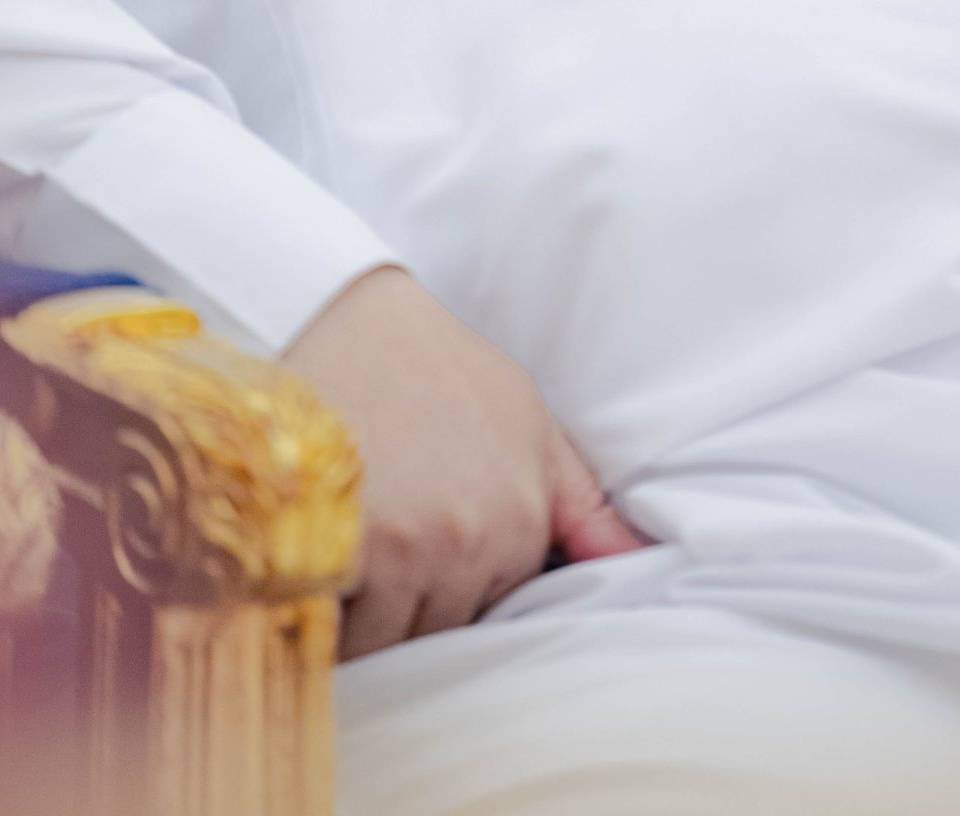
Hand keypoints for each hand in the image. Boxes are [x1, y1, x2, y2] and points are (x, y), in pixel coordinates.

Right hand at [282, 263, 653, 656]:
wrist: (345, 320)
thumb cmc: (437, 367)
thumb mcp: (528, 422)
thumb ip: (582, 506)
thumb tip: (638, 562)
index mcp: (521, 517)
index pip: (495, 609)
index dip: (457, 580)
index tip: (430, 534)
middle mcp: (472, 542)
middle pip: (439, 630)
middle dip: (411, 600)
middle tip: (384, 525)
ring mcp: (406, 551)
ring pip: (386, 640)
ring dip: (364, 614)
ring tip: (351, 534)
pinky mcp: (340, 553)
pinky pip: (335, 635)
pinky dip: (324, 613)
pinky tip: (321, 547)